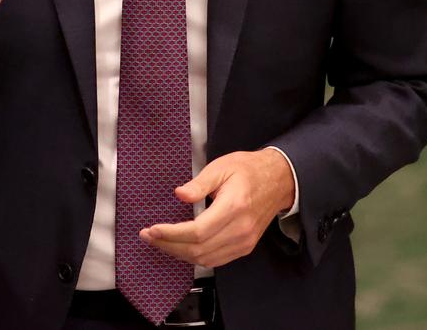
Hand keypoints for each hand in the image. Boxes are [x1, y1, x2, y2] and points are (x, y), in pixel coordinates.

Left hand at [139, 148, 294, 267]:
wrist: (278, 180)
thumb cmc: (248, 169)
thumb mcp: (222, 166)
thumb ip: (200, 183)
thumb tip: (179, 194)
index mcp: (234, 207)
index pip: (198, 231)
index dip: (172, 234)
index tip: (152, 229)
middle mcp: (240, 229)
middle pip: (199, 249)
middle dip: (169, 245)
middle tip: (148, 236)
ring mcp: (244, 241)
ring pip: (206, 259)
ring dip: (179, 253)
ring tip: (160, 242)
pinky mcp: (245, 247)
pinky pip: (216, 260)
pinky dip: (195, 257)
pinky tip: (180, 247)